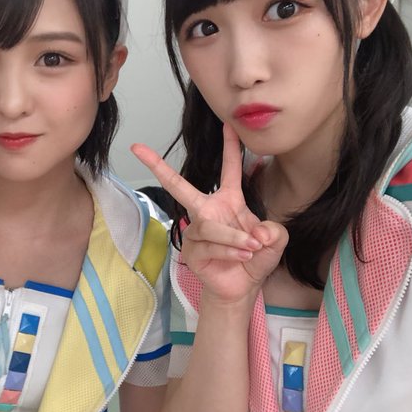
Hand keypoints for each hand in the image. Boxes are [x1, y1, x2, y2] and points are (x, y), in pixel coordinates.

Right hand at [131, 123, 286, 305]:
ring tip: (251, 248)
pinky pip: (211, 245)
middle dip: (158, 166)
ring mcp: (196, 231)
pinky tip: (241, 257)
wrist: (242, 287)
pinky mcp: (191, 251)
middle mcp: (207, 211)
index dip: (230, 147)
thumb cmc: (254, 258)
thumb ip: (274, 232)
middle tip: (138, 148)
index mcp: (228, 202)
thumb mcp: (274, 242)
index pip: (229, 170)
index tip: (227, 124)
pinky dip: (231, 251)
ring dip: (235, 238)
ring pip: (212, 226)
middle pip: (178, 186)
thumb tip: (259, 232)